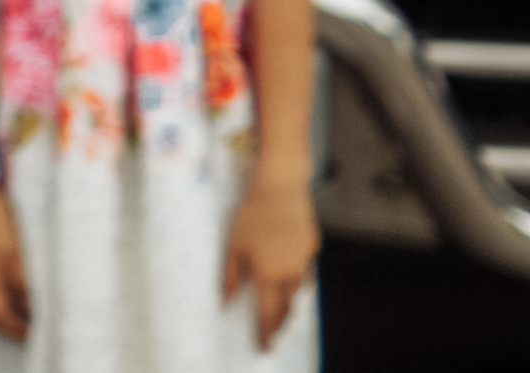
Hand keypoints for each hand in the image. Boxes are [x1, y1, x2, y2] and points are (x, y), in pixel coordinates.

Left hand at [223, 171, 318, 348]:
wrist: (281, 189)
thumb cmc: (251, 215)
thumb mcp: (234, 245)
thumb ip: (229, 276)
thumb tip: (224, 301)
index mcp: (268, 274)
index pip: (267, 312)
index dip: (266, 331)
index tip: (263, 346)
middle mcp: (289, 272)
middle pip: (286, 307)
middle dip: (280, 324)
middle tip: (274, 335)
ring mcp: (303, 260)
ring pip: (297, 290)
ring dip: (290, 304)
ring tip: (282, 314)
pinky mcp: (311, 246)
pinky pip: (305, 271)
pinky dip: (298, 281)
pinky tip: (293, 281)